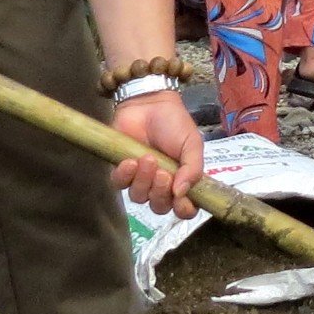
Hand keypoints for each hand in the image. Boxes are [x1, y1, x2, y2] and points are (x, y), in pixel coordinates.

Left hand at [110, 95, 205, 217]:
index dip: (183, 210)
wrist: (149, 103)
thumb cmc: (174, 123)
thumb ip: (193, 168)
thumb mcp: (192, 143)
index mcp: (182, 181)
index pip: (184, 208)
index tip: (181, 201)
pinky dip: (125, 176)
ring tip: (147, 159)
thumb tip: (182, 193)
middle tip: (163, 173)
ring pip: (139, 198)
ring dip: (144, 182)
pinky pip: (119, 185)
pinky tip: (130, 161)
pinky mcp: (120, 171)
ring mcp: (140, 179)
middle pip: (159, 207)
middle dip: (161, 193)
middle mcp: (161, 185)